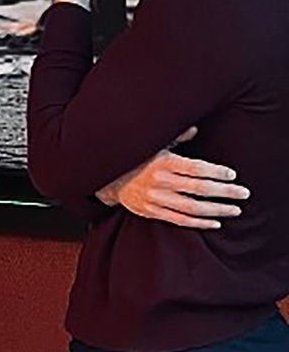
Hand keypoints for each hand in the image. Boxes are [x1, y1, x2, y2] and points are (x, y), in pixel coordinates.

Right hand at [96, 128, 246, 228]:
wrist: (107, 179)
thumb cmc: (135, 160)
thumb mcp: (153, 144)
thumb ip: (175, 137)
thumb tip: (194, 129)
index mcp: (162, 162)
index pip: (196, 168)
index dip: (217, 172)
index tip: (232, 175)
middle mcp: (159, 181)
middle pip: (199, 188)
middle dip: (225, 191)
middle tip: (244, 193)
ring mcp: (155, 198)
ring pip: (192, 207)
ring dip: (216, 210)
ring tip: (234, 210)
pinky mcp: (151, 211)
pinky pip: (179, 220)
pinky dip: (199, 223)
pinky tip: (215, 223)